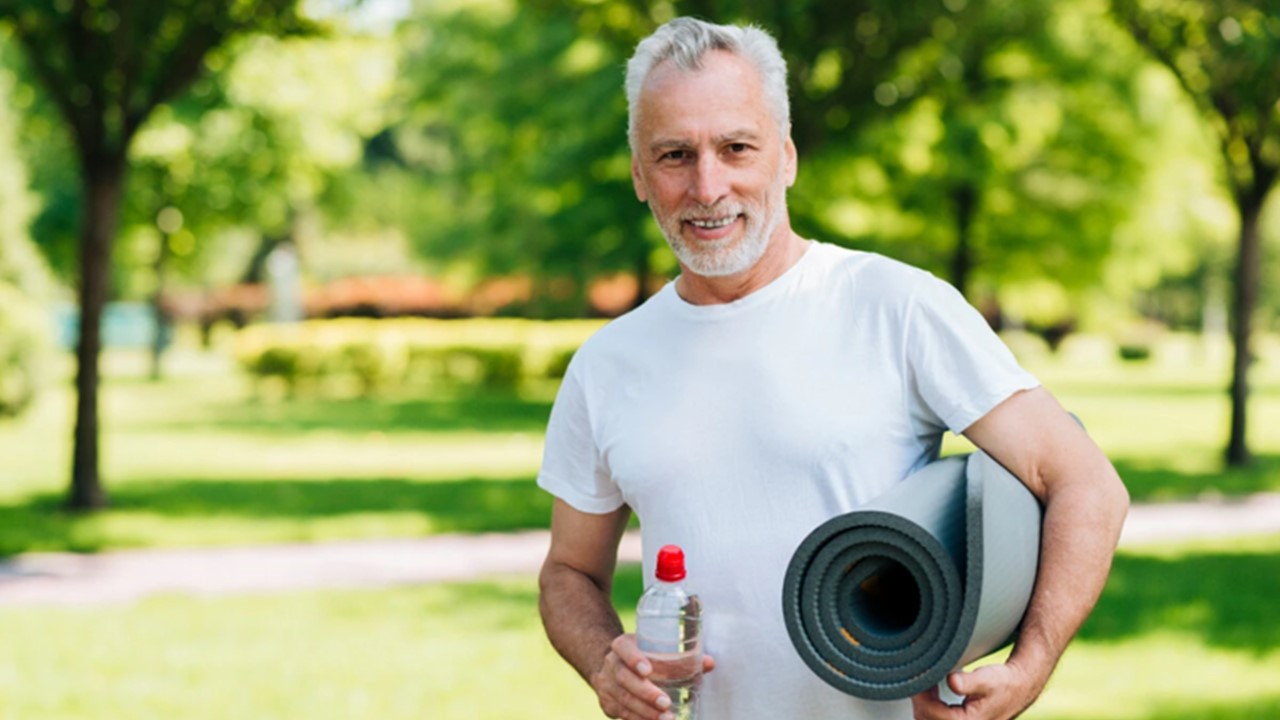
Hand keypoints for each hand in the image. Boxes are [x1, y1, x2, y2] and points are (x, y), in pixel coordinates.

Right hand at [591, 633, 715, 719]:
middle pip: (624, 678)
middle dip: (645, 693)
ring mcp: (605, 685)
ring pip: (623, 700)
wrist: (614, 665)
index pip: (624, 649)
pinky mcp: (607, 703)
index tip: (648, 670)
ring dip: (645, 712)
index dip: (634, 659)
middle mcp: (610, 664)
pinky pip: (622, 714)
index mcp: (622, 645)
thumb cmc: (644, 656)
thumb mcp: (656, 649)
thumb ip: (682, 656)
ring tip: (666, 719)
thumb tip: (710, 663)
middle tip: (665, 703)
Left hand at [910, 662, 1040, 719]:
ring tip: (927, 686)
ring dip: (924, 705)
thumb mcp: (987, 679)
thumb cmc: (1004, 684)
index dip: (920, 694)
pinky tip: (934, 694)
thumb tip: (951, 681)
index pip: (930, 713)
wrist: (1019, 689)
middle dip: (920, 699)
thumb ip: (968, 682)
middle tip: (921, 679)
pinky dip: (930, 708)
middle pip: (925, 719)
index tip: (919, 677)